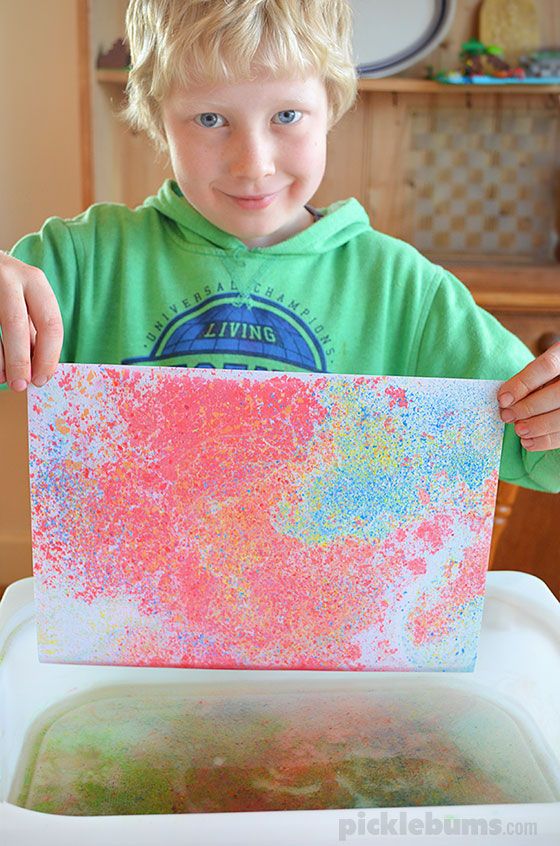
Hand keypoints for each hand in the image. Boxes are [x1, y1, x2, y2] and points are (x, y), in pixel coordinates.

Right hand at [0, 251, 62, 390]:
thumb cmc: (8, 288)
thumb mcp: (27, 301)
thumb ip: (34, 331)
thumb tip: (39, 369)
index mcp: (34, 281)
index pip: (50, 323)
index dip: (48, 356)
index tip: (42, 379)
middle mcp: (10, 278)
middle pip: (16, 324)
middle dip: (20, 360)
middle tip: (21, 385)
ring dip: (0, 360)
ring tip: (4, 379)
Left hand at [498, 342, 559, 451]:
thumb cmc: (553, 375)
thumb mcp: (544, 368)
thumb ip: (528, 380)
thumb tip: (505, 400)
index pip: (546, 366)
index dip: (523, 384)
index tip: (503, 399)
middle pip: (557, 394)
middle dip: (528, 408)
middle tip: (507, 416)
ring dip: (538, 427)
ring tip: (519, 431)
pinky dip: (546, 441)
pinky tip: (529, 443)